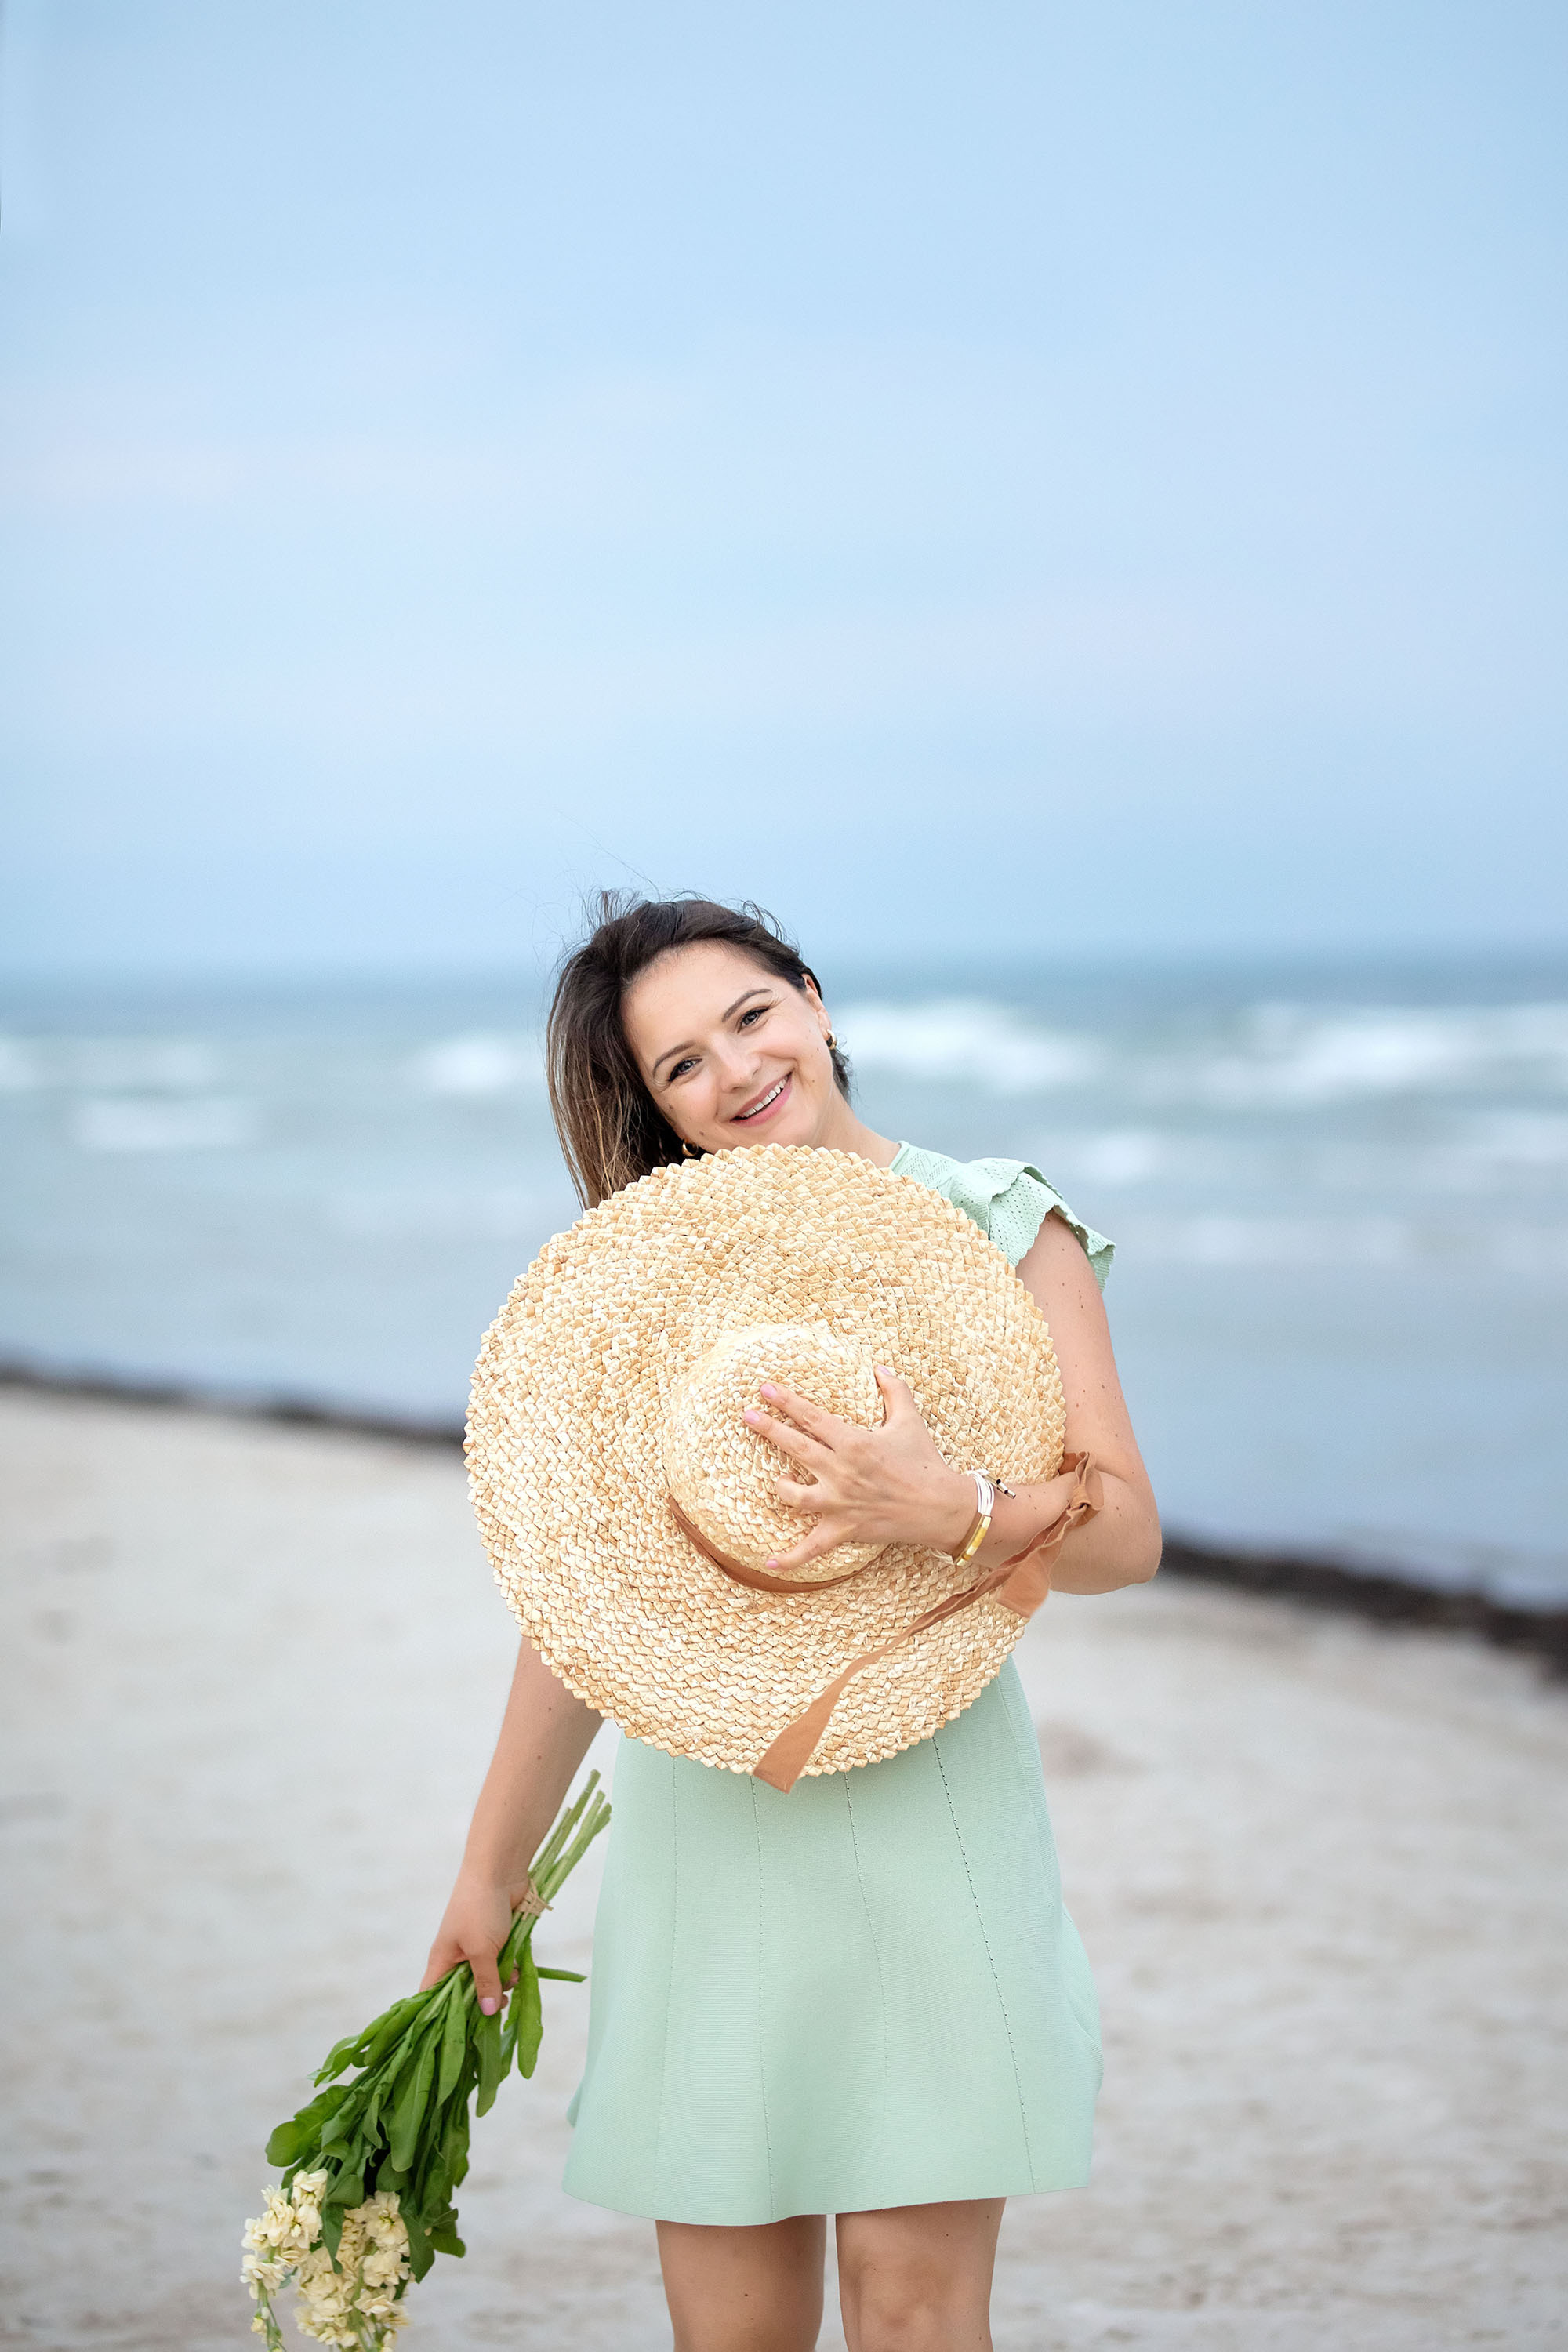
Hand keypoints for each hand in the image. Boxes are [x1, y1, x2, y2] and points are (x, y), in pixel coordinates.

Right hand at [420, 1872, 527, 2013]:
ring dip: (502, 1981)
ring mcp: (478, 1947)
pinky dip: (511, 1967)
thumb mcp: (481, 1951)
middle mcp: (457, 1956)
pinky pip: (502, 1964)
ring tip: (512, 1976)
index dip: (437, 2015)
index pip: (430, 1996)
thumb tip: (488, 2012)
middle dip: (482, 1999)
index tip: (453, 2034)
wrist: (499, 1870)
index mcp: (442, 1960)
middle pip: (464, 1991)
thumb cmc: (480, 1909)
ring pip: (488, 1978)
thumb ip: (485, 1982)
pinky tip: (520, 1967)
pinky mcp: (497, 1939)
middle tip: (499, 2005)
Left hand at [742, 1367, 976, 1573]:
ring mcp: (840, 1503)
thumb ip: (894, 1390)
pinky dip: (791, 1558)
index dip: (787, 1402)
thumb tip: (880, 1367)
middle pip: (796, 1447)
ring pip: (795, 1496)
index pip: (812, 1417)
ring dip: (781, 1488)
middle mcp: (842, 1472)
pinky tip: (770, 1563)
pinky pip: (812, 1548)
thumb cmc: (925, 1461)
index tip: (765, 1389)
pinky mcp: (845, 1529)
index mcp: (854, 1443)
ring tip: (775, 1481)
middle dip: (769, 1429)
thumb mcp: (909, 1420)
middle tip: (747, 1415)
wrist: (941, 1506)